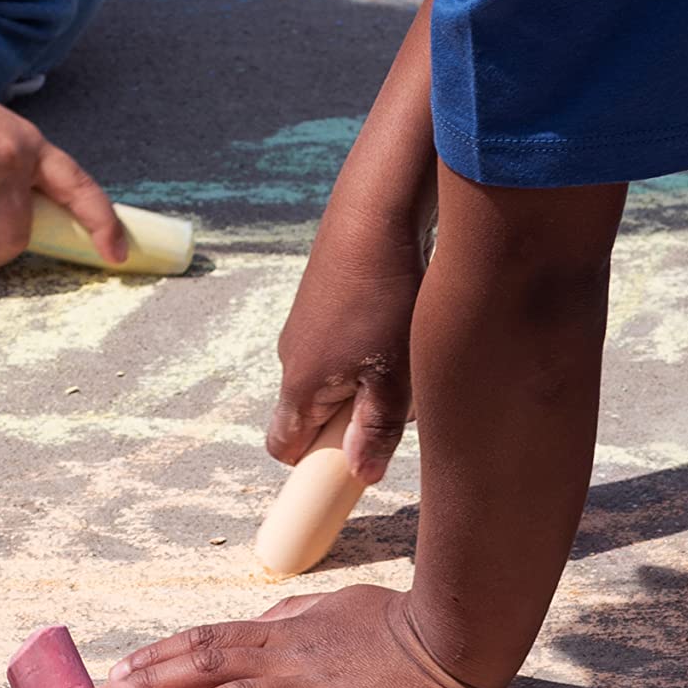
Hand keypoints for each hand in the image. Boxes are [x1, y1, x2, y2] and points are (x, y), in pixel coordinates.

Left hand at [113, 585, 501, 687]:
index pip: (207, 639)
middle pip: (207, 665)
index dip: (162, 653)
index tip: (122, 669)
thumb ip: (289, 618)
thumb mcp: (331, 608)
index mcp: (281, 631)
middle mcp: (285, 653)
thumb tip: (257, 623)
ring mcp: (311, 683)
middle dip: (156, 685)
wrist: (448, 637)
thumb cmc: (393, 622)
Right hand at [273, 217, 425, 482]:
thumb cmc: (384, 297)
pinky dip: (367, 349)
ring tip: (404, 354)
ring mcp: (303, 327)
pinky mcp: (319, 302)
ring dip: (365, 382)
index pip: (284, 448)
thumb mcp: (392, 375)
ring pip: (332, 379)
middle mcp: (291, 358)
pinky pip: (339, 346)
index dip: (314, 463)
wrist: (373, 214)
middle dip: (352, 421)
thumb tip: (361, 473)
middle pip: (313, 415)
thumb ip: (376, 428)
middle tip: (396, 401)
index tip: (354, 457)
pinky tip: (398, 324)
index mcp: (301, 385)